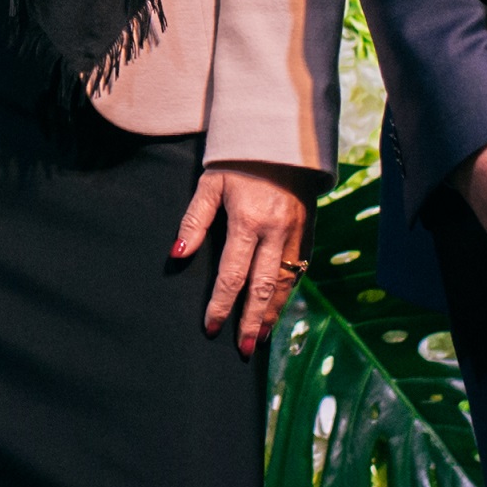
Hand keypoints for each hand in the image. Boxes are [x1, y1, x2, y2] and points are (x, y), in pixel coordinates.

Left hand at [170, 159, 315, 355]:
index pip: (232, 275)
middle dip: (252, 321)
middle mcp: (276, 231)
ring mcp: (296, 232)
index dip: (220, 304)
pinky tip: (278, 308)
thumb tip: (178, 254)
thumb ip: (194, 221)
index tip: (210, 327)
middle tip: (242, 349)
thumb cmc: (240, 160)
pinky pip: (300, 269)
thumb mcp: (211, 183)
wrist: (284, 137)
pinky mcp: (309, 230)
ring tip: (260, 337)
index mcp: (249, 221)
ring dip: (273, 313)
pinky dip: (289, 292)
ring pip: (286, 282)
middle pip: (263, 287)